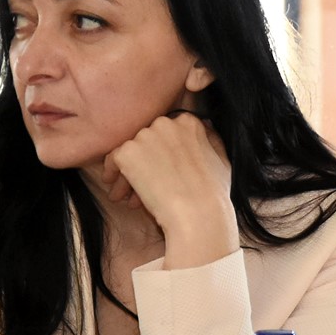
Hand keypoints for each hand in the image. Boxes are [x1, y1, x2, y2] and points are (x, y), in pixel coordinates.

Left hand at [102, 113, 237, 268]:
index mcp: (189, 122)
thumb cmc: (214, 192)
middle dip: (145, 160)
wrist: (198, 213)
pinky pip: (113, 161)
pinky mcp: (127, 153)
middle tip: (145, 182)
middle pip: (147, 139)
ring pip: (130, 151)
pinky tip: (117, 190)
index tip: (163, 168)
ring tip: (129, 195)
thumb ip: (211, 139)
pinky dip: (113, 175)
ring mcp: (145, 136)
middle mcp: (166, 123)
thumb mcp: (222, 158)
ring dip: (128, 172)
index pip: (168, 132)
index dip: (164, 152)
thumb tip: (206, 126)